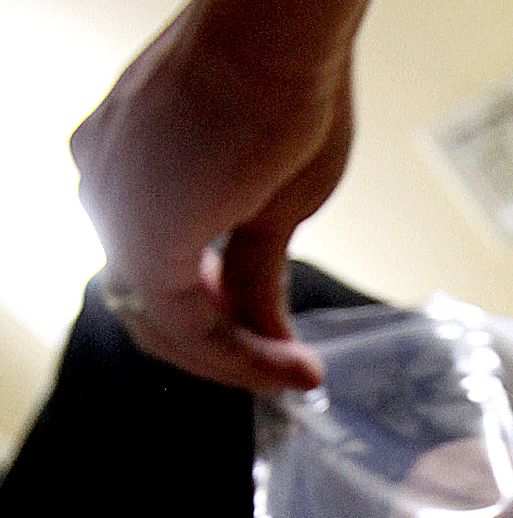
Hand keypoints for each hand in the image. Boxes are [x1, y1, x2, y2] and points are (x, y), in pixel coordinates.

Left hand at [70, 7, 356, 390]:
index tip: (282, 348)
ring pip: (164, 325)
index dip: (221, 324)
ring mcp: (113, 208)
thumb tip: (268, 333)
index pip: (158, 274)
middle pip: (151, 309)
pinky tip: (286, 362)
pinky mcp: (139, 233)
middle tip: (287, 374)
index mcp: (123, 167)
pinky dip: (237, 354)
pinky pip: (185, 324)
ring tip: (296, 373)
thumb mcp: (274, 204)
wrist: (282, 35)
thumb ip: (255, 272)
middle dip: (224, 356)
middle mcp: (103, 186)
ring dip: (235, 363)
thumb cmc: (284, 87)